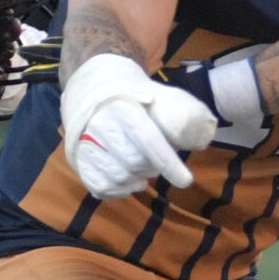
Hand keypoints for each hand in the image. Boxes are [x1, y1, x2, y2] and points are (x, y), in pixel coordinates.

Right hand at [60, 52, 214, 199]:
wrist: (93, 88)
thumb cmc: (134, 97)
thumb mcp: (159, 94)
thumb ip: (180, 112)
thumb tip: (201, 137)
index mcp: (123, 107)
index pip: (147, 138)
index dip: (167, 162)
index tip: (186, 180)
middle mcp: (100, 124)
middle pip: (133, 161)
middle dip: (152, 168)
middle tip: (156, 163)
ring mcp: (84, 142)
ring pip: (116, 177)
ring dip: (136, 181)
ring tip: (142, 172)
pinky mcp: (77, 158)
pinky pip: (99, 186)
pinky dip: (117, 191)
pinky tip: (127, 182)